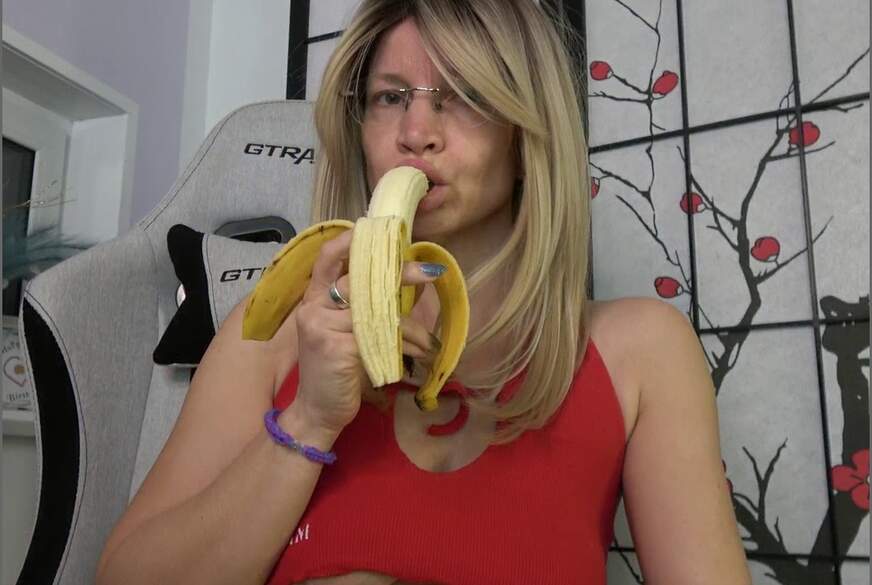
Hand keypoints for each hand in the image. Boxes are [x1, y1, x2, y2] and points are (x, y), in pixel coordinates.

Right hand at [292, 227, 442, 435]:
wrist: (317, 412)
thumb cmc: (336, 370)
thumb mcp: (345, 333)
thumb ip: (363, 307)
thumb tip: (406, 282)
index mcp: (314, 299)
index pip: (328, 259)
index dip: (352, 242)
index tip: (380, 232)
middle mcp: (314, 308)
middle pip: (361, 279)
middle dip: (400, 274)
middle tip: (431, 272)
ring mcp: (322, 327)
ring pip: (378, 312)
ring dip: (410, 327)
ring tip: (429, 341)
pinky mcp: (336, 348)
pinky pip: (380, 337)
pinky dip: (405, 345)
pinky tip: (419, 354)